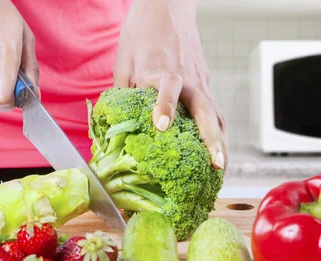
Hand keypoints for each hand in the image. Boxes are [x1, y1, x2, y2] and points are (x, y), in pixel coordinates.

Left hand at [112, 0, 226, 169]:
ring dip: (221, 141)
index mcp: (159, 69)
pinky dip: (218, 131)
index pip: (167, 86)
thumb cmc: (140, 34)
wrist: (166, 7)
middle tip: (215, 164)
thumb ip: (122, 96)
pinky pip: (215, 110)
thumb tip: (114, 129)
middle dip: (211, 138)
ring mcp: (199, 80)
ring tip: (222, 168)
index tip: (161, 125)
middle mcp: (184, 77)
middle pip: (204, 108)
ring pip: (215, 113)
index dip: (165, 105)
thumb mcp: (123, 63)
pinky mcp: (205, 81)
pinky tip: (218, 150)